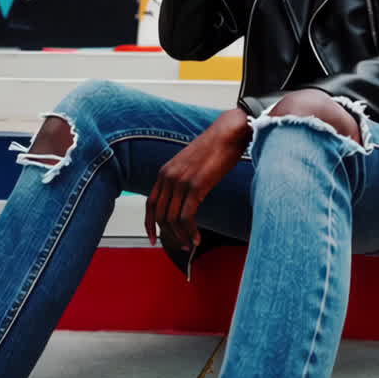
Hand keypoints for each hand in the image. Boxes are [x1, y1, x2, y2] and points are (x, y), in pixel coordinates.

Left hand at [145, 108, 250, 250]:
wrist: (229, 132)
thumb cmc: (216, 146)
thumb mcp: (192, 163)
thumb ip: (184, 178)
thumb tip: (187, 197)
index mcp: (165, 171)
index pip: (150, 203)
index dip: (149, 224)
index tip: (153, 238)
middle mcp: (168, 176)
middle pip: (160, 215)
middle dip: (168, 235)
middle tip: (180, 246)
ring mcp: (180, 181)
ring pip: (172, 219)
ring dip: (180, 236)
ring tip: (190, 244)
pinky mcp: (195, 186)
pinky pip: (187, 217)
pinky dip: (190, 231)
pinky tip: (197, 238)